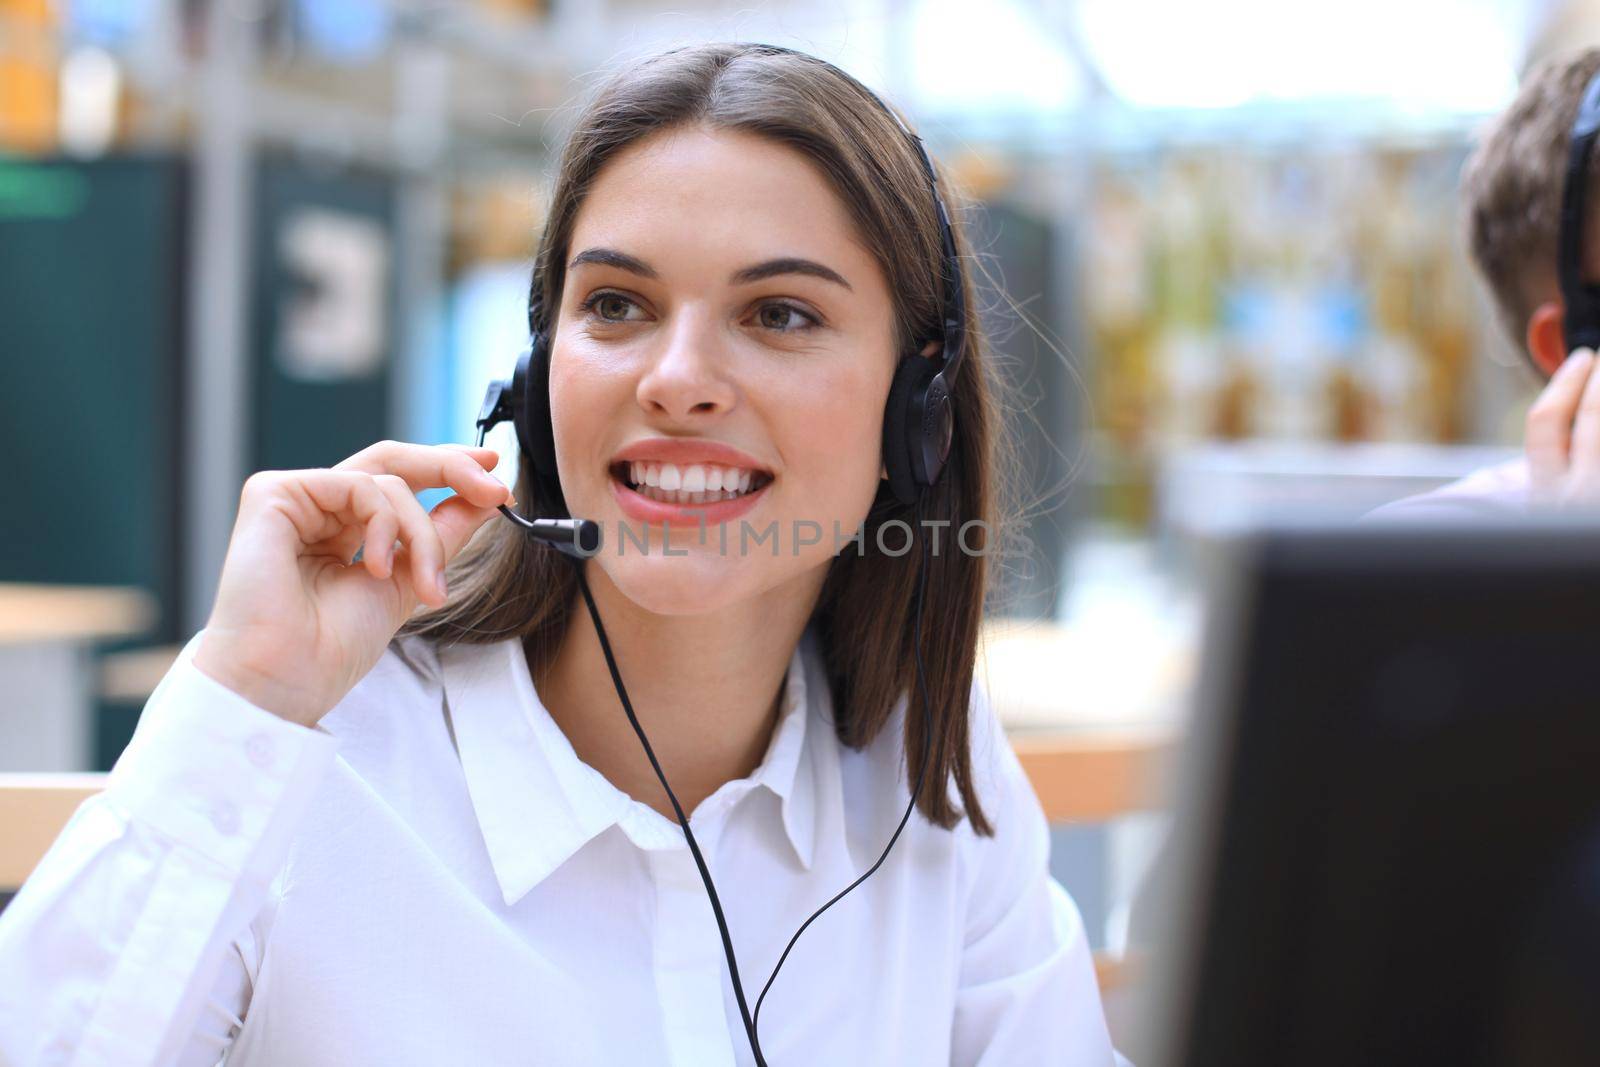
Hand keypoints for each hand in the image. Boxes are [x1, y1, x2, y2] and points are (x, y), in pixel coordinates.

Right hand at [192, 441, 513, 726]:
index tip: (496, 482)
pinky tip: (377, 568)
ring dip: (422, 534)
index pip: (398, 482)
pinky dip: (387, 524)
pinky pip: (360, 485)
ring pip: (388, 481)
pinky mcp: (274, 493)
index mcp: (341, 529)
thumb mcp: (410, 581)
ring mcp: (294, 499)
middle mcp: (317, 509)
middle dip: (450, 469)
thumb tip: (487, 496)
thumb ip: (443, 535)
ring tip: (425, 586)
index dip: (447, 472)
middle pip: (392, 462)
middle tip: (492, 488)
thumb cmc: (332, 647)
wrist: (287, 680)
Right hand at [1526, 348, 1599, 507]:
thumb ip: (1559, 465)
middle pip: (1592, 415)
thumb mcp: (1556, 505)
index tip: (1583, 357)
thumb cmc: (1580, 539)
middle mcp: (1577, 495)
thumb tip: (1578, 403)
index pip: (1545, 421)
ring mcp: (1599, 495)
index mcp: (1547, 493)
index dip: (1565, 382)